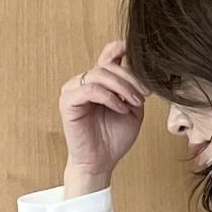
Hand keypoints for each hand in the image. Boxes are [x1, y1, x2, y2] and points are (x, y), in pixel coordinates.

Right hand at [59, 38, 146, 181]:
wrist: (101, 163)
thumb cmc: (114, 139)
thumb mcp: (132, 110)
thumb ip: (134, 90)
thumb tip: (143, 72)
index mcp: (99, 82)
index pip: (107, 56)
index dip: (118, 48)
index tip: (133, 48)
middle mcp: (84, 82)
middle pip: (107, 66)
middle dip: (129, 78)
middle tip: (143, 95)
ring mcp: (74, 90)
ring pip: (99, 74)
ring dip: (121, 87)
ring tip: (133, 103)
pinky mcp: (68, 101)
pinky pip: (90, 90)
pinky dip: (109, 98)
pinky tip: (120, 109)